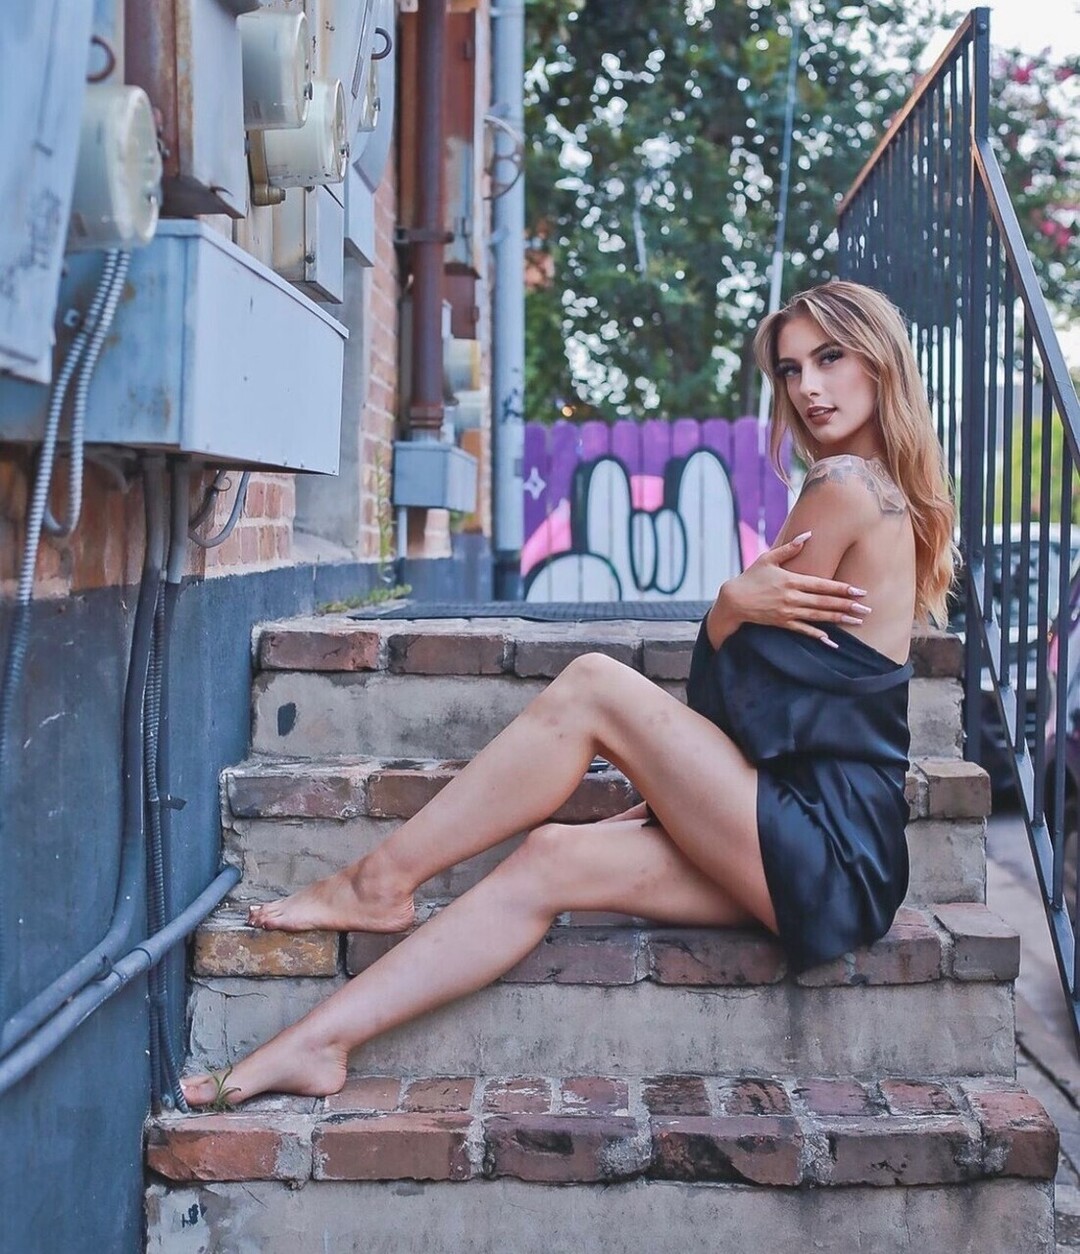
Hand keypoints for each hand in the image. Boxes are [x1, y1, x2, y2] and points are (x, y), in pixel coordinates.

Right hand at [710, 531, 870, 647]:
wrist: (733, 600)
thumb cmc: (751, 577)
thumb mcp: (768, 558)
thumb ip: (789, 548)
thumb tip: (808, 534)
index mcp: (791, 580)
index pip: (823, 585)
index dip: (842, 588)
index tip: (859, 591)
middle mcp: (792, 597)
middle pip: (825, 602)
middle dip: (848, 605)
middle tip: (867, 609)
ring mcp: (788, 612)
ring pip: (818, 616)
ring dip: (839, 619)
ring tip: (857, 621)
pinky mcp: (782, 623)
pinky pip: (803, 630)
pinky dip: (818, 635)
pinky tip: (831, 639)